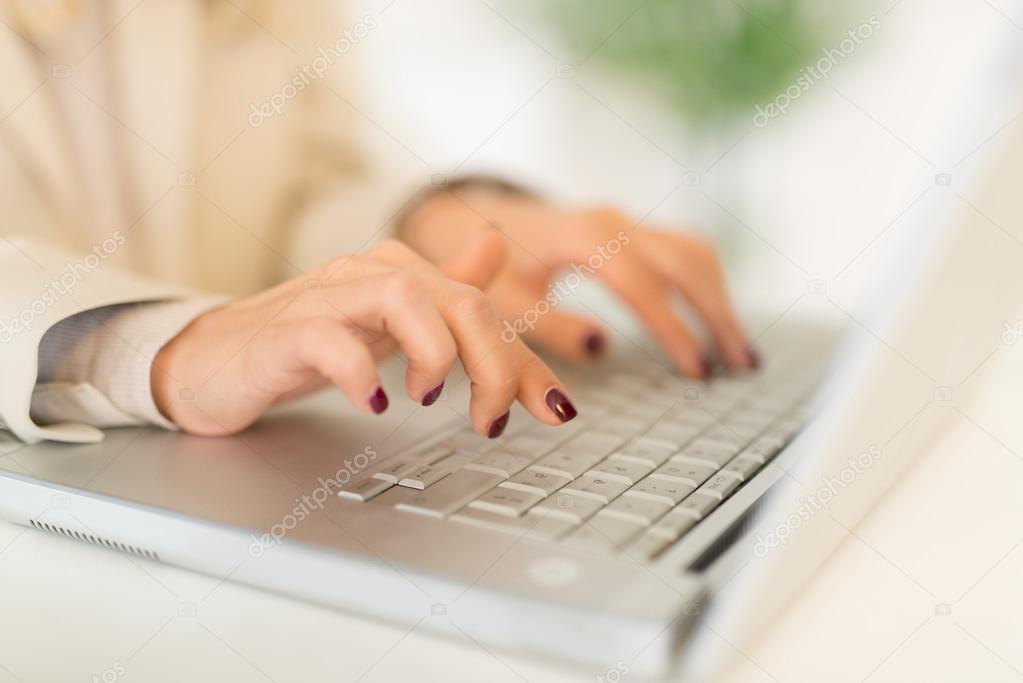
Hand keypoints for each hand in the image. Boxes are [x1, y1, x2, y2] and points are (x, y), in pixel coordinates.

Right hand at [151, 238, 577, 436]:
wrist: (212, 359)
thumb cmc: (305, 343)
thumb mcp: (389, 321)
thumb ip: (445, 289)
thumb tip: (496, 245)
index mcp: (404, 274)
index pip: (486, 311)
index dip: (528, 364)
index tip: (555, 412)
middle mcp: (371, 274)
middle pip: (462, 302)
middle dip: (496, 367)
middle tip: (491, 420)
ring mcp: (327, 299)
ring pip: (406, 300)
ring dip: (437, 357)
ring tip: (430, 399)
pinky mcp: (286, 333)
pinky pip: (332, 341)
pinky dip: (362, 374)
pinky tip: (374, 404)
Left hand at [403, 190, 755, 376]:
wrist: (473, 221)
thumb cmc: (487, 269)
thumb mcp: (506, 302)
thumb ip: (551, 326)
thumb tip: (604, 348)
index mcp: (583, 238)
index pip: (643, 285)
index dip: (673, 328)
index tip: (696, 369)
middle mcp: (614, 222)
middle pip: (685, 262)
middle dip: (717, 315)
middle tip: (742, 367)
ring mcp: (627, 222)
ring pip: (693, 253)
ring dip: (721, 299)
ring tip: (741, 352)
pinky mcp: (633, 230)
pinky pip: (685, 252)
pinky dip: (708, 286)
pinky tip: (719, 321)